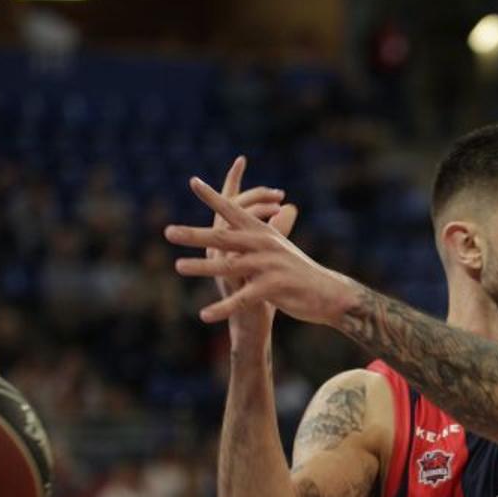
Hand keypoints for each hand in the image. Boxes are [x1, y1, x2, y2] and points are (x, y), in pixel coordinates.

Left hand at [167, 176, 355, 327]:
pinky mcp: (274, 288)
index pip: (234, 211)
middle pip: (224, 237)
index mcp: (262, 233)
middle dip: (195, 234)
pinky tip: (204, 315)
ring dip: (202, 267)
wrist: (328, 294)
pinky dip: (223, 308)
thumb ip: (268, 228)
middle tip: (169, 232)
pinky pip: (242, 299)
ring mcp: (269, 265)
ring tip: (179, 266)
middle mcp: (265, 244)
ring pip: (230, 266)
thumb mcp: (279, 247)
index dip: (214, 196)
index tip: (193, 181)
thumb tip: (271, 208)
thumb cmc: (299, 271)